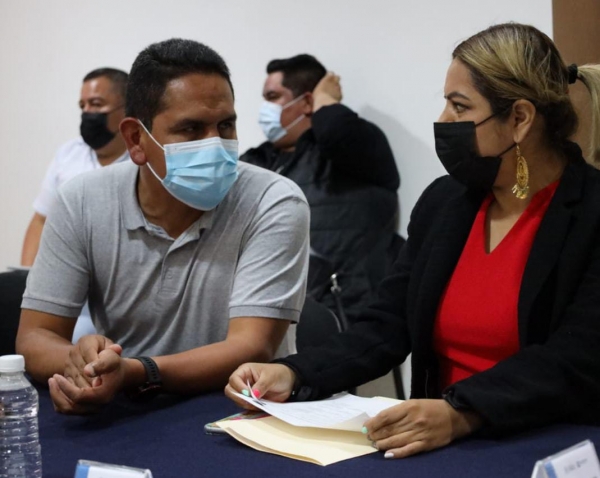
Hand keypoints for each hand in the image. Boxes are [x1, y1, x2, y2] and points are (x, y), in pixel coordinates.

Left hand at [49, 338, 125, 413]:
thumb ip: (101, 363)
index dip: (65, 387)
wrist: (120, 374)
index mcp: (103, 396)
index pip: (78, 397)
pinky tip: (57, 387)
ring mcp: (91, 409)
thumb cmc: (115, 364)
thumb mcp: (111, 358)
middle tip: (52, 378)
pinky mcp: (85, 408)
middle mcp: (97, 406)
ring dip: (56, 396)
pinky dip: (59, 400)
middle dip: (57, 392)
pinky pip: (66, 409)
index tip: (57, 375)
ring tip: (52, 382)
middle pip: (70, 407)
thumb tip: (87, 371)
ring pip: (66, 410)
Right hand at [225, 363, 295, 408]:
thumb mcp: (271, 377)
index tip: (249, 394)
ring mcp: (245, 391)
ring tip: (258, 404)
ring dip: (245, 404)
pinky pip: (244, 406)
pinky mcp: (250, 400)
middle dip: (238, 397)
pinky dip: (250, 408)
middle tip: (250, 401)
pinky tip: (259, 406)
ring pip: (236, 400)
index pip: (233, 379)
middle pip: (230, 390)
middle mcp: (242, 381)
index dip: (239, 387)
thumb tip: (253, 395)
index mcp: (245, 371)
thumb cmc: (279, 374)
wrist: (289, 382)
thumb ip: (261, 385)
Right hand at [312, 72, 341, 111]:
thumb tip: (317, 90)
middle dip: (335, 80)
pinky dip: (337, 96)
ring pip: (339, 86)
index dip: (329, 75)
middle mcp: (335, 81)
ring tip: (330, 94)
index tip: (327, 78)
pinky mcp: (341, 95)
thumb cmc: (318, 95)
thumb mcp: (315, 89)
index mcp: (328, 77)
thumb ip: (319, 87)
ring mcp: (338, 88)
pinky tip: (332, 99)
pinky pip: (340, 94)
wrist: (324, 102)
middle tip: (330, 85)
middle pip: (337, 78)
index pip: (331, 73)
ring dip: (336, 89)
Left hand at [364, 399, 481, 458]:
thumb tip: (380, 420)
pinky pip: (409, 449)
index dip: (374, 423)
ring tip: (376, 445)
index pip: (386, 416)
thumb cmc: (431, 408)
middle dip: (376, 434)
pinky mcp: (426, 444)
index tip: (366, 427)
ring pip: (397, 440)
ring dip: (383, 444)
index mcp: (409, 407)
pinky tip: (388, 455)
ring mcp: (420, 433)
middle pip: (390, 429)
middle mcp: (414, 420)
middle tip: (369, 437)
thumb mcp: (414, 404)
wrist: (454, 416)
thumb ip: (398, 412)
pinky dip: (398, 453)